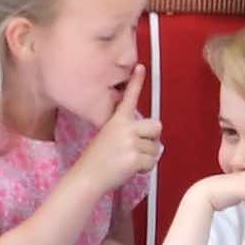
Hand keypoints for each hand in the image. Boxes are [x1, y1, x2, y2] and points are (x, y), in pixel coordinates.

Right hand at [74, 64, 161, 192]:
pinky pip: (152, 162)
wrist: (88, 177)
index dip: (136, 82)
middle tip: (137, 148)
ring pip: (155, 148)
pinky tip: (130, 169)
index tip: (140, 67)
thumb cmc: (98, 159)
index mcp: (117, 120)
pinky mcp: (135, 158)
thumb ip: (126, 129)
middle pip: (156, 126)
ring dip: (146, 157)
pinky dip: (145, 169)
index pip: (129, 97)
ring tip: (128, 160)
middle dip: (152, 139)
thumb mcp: (108, 135)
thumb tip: (149, 132)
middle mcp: (125, 128)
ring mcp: (130, 142)